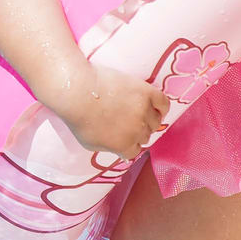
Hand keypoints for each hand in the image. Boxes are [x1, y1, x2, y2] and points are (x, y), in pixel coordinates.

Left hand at [49, 64, 169, 160]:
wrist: (77, 89)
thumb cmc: (77, 116)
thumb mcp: (89, 142)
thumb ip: (108, 148)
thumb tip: (119, 150)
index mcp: (123, 146)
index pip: (135, 150)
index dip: (129, 142)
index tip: (124, 135)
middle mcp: (137, 131)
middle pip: (145, 135)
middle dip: (137, 130)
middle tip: (126, 119)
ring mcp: (143, 111)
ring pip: (156, 121)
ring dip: (149, 118)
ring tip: (138, 110)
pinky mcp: (146, 92)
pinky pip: (163, 103)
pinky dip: (161, 106)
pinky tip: (154, 104)